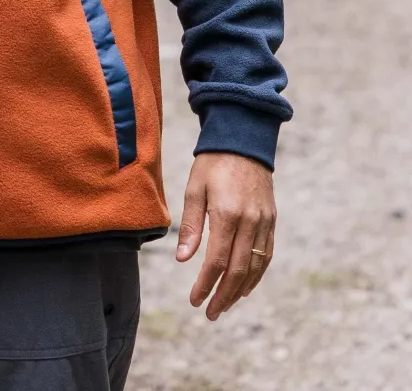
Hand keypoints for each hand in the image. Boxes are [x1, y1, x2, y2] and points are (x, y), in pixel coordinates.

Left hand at [175, 152, 275, 319]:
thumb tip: (183, 260)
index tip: (194, 300)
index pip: (217, 261)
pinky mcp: (271, 221)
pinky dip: (256, 275)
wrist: (243, 141)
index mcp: (227, 214)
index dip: (205, 284)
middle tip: (209, 313)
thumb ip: (190, 226)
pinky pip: (267, 256)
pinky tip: (244, 287)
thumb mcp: (194, 189)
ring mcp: (264, 223)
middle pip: (238, 271)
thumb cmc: (212, 164)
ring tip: (224, 305)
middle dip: (223, 296)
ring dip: (239, 291)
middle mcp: (250, 222)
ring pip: (255, 268)